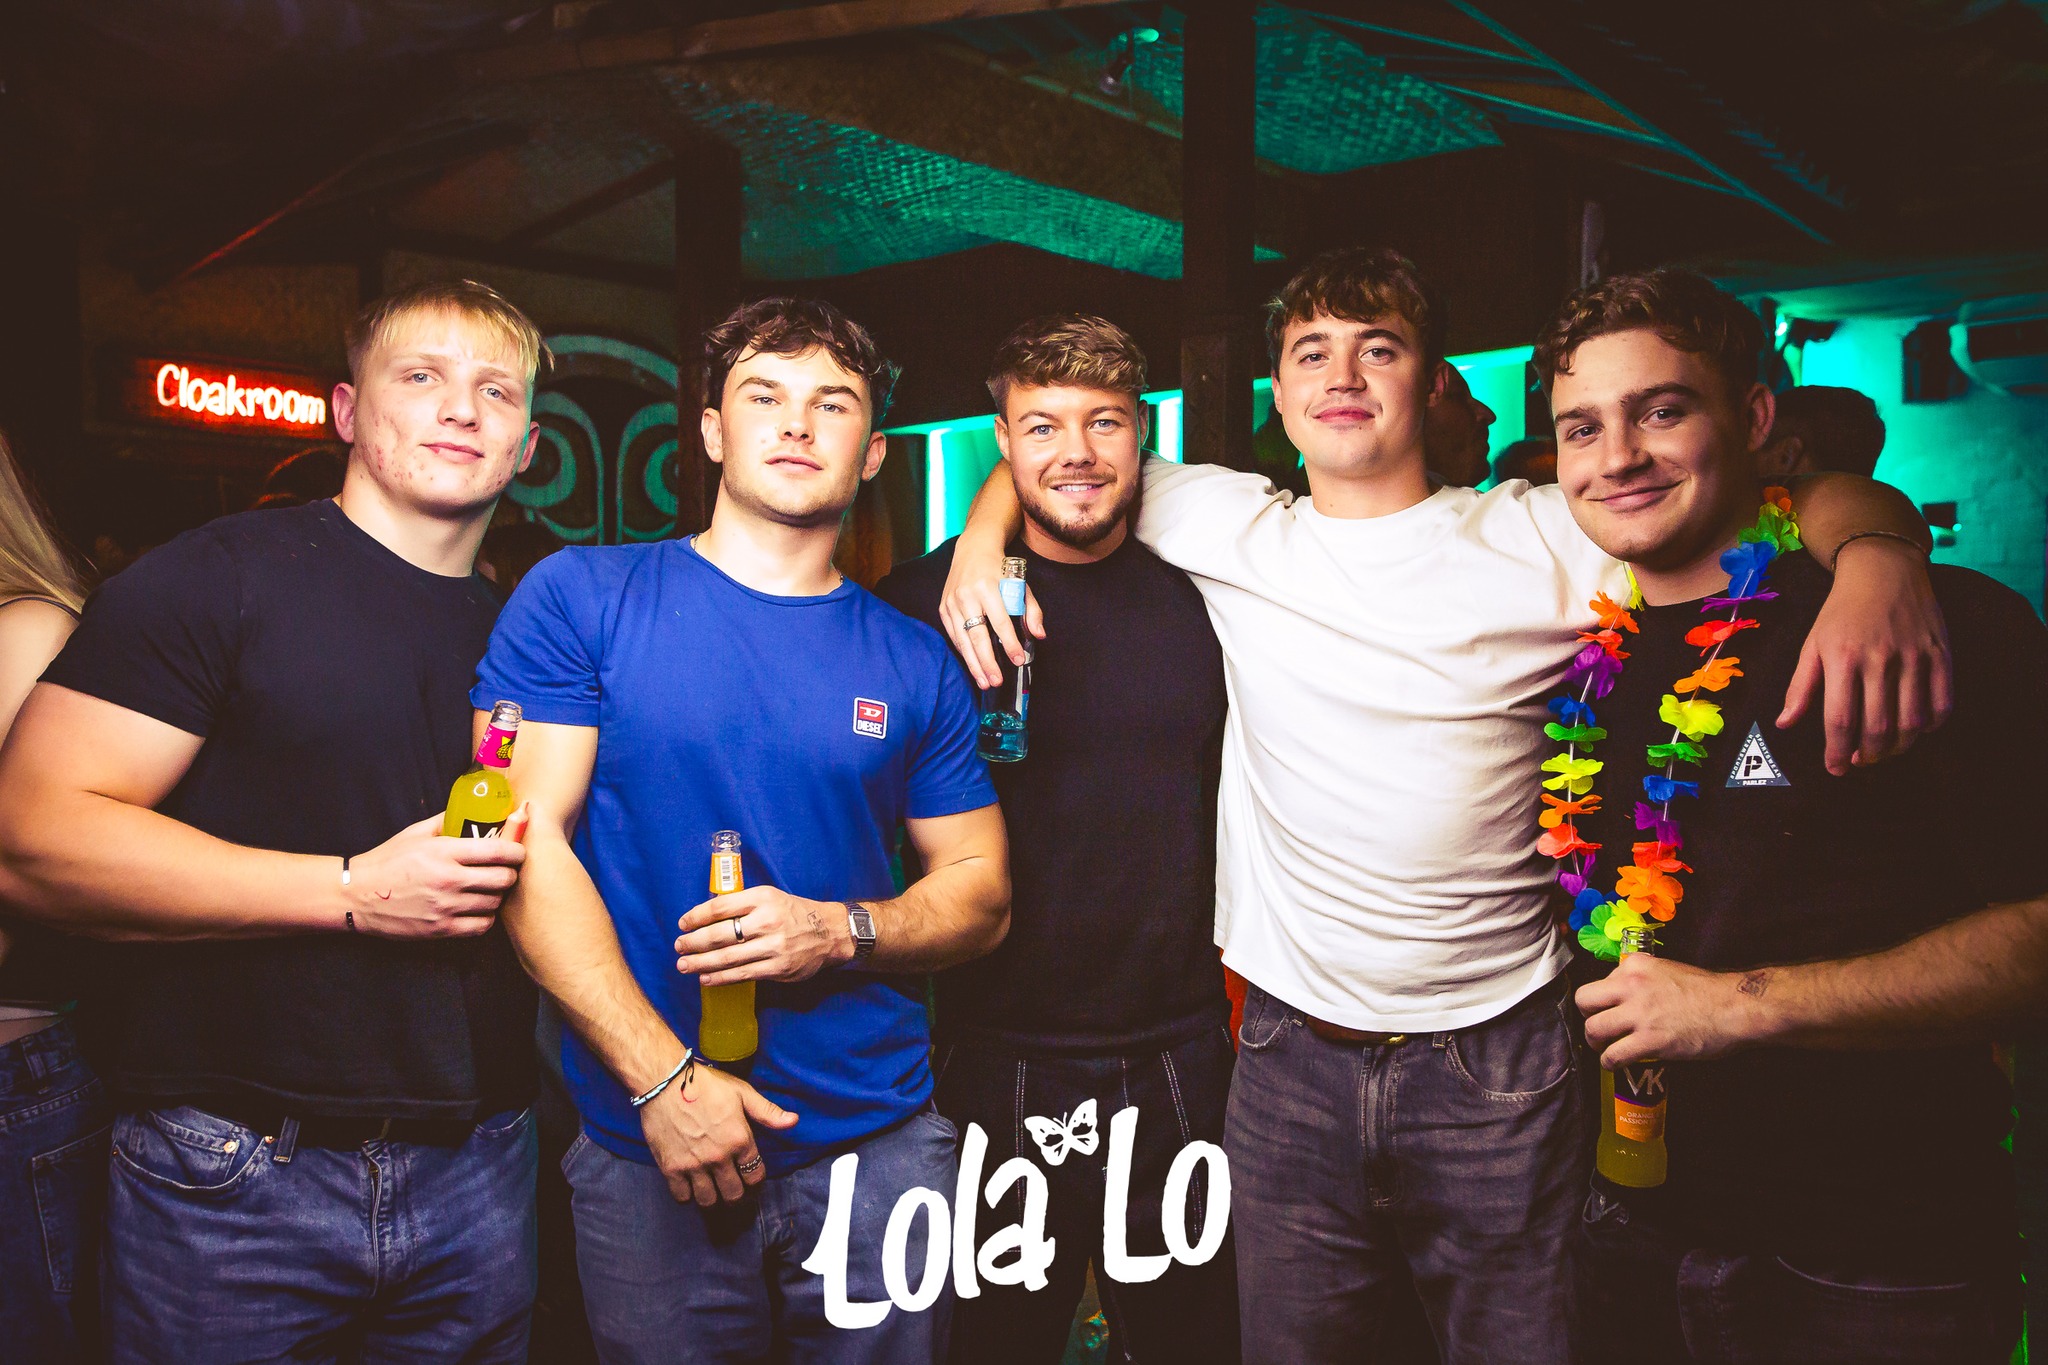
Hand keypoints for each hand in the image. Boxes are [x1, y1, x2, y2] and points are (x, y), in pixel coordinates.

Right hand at [343, 805, 528, 938]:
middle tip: (506, 871)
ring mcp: (445, 907)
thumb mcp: (416, 833)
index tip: (518, 851)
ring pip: (495, 903)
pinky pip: (481, 926)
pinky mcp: (441, 929)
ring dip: (498, 896)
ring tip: (490, 889)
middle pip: (503, 879)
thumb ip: (448, 821)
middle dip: (510, 874)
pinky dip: (485, 917)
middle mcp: (448, 880)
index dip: (517, 851)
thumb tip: (476, 810)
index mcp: (444, 851)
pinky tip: (478, 908)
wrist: (357, 896)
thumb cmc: (388, 861)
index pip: (498, 851)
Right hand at [640, 1061, 796, 1204]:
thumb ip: (767, 1111)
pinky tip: (690, 1186)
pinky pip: (682, 1197)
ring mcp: (694, 1165)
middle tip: (732, 1190)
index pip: (755, 1176)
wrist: (664, 1081)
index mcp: (740, 1140)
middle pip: (733, 1194)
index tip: (750, 1179)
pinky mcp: (671, 1168)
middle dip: (736, 1195)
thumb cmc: (705, 1084)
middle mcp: (719, 1157)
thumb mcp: (742, 1093)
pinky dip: (687, 1196)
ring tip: (713, 1191)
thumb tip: (793, 1121)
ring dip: (713, 1199)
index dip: (755, 1181)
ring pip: (708, 1201)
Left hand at [675, 886, 852, 985]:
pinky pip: (743, 974)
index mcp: (762, 898)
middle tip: (678, 946)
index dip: (697, 916)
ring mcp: (773, 946)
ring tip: (684, 965)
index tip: (683, 923)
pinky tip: (706, 978)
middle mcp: (767, 921)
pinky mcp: (778, 968)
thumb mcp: (770, 897)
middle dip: (694, 942)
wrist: (829, 932)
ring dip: (701, 963)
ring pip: (729, 957)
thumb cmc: (793, 913)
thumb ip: (743, 905)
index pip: (721, 906)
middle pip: (720, 934)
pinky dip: (721, 977)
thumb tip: (706, 918)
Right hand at [940, 549, 1043, 690]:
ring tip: (984, 682)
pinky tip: (973, 666)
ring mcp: (952, 602)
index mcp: (987, 588)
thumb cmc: (1000, 570)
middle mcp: (966, 595)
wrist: (973, 550)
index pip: (1000, 622)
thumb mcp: (1021, 584)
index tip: (1018, 660)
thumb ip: (1031, 610)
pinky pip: (953, 635)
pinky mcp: (943, 607)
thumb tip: (1038, 635)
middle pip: (977, 635)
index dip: (1009, 643)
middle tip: (997, 681)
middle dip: (987, 661)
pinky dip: (964, 652)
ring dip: (974, 663)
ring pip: (962, 640)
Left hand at [1574, 953, 1773, 1067]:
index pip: (1601, 981)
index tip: (1613, 1010)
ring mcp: (1639, 1013)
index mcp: (1636, 965)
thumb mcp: (1667, 970)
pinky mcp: (1649, 1040)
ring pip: (1593, 1029)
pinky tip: (1615, 1064)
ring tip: (1604, 1048)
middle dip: (1587, 1017)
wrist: (1734, 1007)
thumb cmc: (1708, 992)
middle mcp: (1631, 985)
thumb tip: (1625, 994)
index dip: (1605, 999)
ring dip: (1595, 1042)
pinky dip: (1609, 1062)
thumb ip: (1642, 979)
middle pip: (1584, 1001)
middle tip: (1598, 1028)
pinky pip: (1613, 1054)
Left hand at [1779, 538, 1951, 774]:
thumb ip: (1800, 686)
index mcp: (1842, 658)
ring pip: (1911, 722)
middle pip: (1877, 727)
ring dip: (1897, 747)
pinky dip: (1931, 725)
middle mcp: (1879, 660)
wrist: (1883, 571)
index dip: (1836, 752)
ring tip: (1883, 750)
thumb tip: (1785, 723)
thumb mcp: (1813, 644)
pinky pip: (1942, 704)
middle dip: (1867, 755)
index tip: (1834, 768)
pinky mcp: (1941, 655)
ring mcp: (1914, 657)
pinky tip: (1917, 729)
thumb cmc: (1841, 612)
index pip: (1840, 720)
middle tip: (1859, 761)